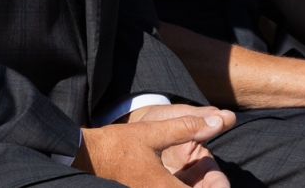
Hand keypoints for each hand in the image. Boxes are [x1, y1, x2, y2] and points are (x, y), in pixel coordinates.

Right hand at [77, 107, 230, 187]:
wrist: (83, 158)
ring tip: (203, 178)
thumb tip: (219, 122)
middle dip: (206, 186)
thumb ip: (188, 128)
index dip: (216, 187)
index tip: (221, 181)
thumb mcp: (154, 132)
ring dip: (192, 186)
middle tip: (214, 178)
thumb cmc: (116, 146)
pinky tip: (181, 178)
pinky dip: (178, 186)